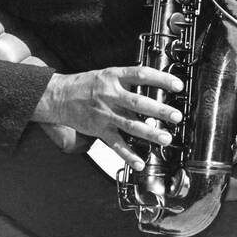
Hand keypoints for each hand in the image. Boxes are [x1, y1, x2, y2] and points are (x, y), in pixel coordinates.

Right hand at [34, 67, 182, 170]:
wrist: (59, 97)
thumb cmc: (86, 84)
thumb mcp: (108, 73)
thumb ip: (128, 79)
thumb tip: (153, 83)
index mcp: (115, 77)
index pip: (142, 74)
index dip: (161, 79)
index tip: (177, 85)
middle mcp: (111, 95)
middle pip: (139, 102)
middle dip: (159, 110)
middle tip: (176, 116)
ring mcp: (105, 114)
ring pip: (130, 125)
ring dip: (149, 133)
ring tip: (166, 138)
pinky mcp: (99, 130)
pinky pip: (116, 144)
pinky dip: (128, 155)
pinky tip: (139, 162)